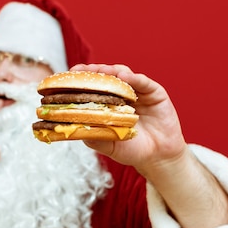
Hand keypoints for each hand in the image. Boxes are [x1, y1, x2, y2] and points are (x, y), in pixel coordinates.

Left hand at [70, 63, 186, 170]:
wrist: (158, 157)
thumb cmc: (131, 150)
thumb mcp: (109, 145)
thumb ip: (94, 137)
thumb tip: (74, 129)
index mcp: (108, 104)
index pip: (92, 87)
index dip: (81, 80)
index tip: (68, 75)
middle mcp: (121, 94)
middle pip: (106, 76)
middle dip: (94, 71)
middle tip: (82, 70)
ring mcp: (138, 92)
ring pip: (123, 74)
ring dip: (112, 71)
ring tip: (103, 71)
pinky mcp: (155, 93)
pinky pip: (144, 82)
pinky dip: (134, 77)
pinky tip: (125, 76)